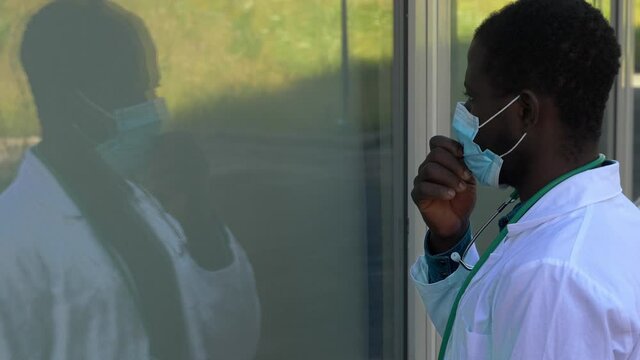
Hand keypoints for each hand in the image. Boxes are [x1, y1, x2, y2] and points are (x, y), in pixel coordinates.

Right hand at [411, 136, 475, 252]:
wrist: (457, 221)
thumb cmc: (462, 199)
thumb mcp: (469, 179)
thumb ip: (468, 164)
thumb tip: (471, 152)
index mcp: (441, 160)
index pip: (437, 142)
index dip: (450, 145)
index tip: (464, 155)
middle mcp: (428, 167)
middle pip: (435, 154)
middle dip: (454, 164)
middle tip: (466, 177)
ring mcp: (421, 180)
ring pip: (430, 169)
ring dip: (449, 178)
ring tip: (460, 188)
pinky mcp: (417, 195)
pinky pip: (424, 187)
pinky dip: (440, 190)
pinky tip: (450, 195)